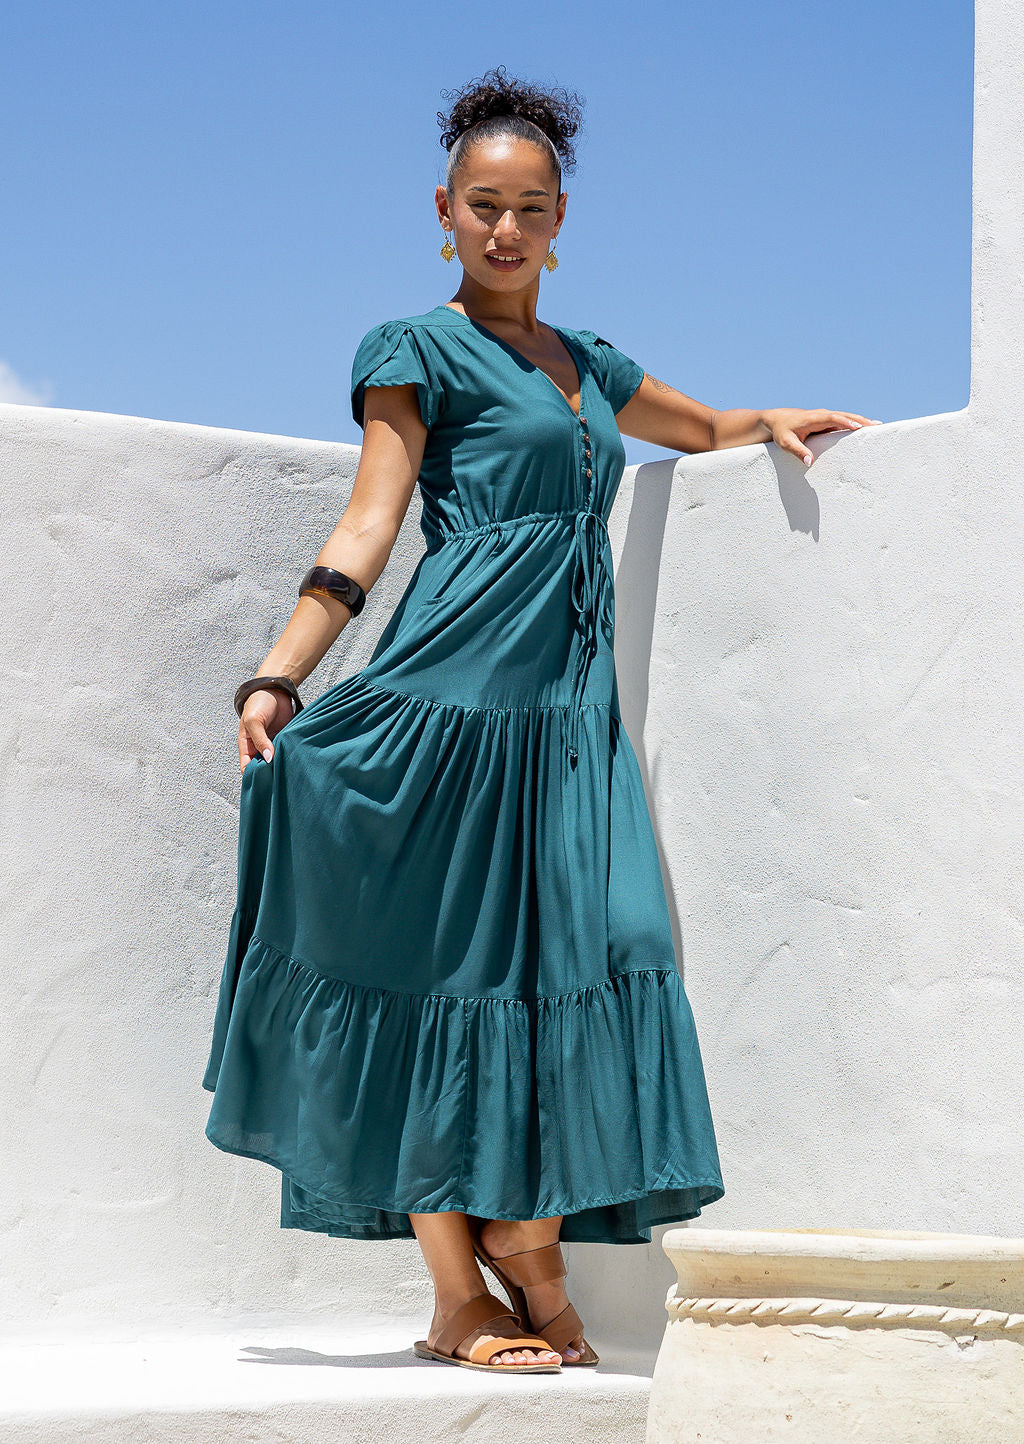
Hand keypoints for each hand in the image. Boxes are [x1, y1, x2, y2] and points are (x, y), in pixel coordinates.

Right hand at [238, 688, 294, 771]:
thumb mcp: (254, 721)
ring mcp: (273, 745)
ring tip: (288, 770)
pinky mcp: (285, 741)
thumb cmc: (259, 703)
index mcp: (247, 746)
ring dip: (281, 765)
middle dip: (269, 773)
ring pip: (276, 762)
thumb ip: (260, 740)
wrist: (275, 690)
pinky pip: (287, 752)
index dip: (253, 775)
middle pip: (263, 768)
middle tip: (279, 778)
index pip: (247, 767)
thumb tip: (268, 759)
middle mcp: (259, 748)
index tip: (264, 780)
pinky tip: (295, 760)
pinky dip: (290, 757)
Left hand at [765, 408, 882, 467]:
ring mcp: (826, 418)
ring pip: (847, 417)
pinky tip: (865, 428)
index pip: (833, 418)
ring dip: (861, 421)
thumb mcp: (786, 443)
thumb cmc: (781, 431)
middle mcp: (823, 415)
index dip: (846, 422)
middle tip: (877, 425)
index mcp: (814, 418)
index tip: (858, 427)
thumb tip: (809, 463)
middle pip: (845, 416)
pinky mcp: (827, 422)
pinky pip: (843, 422)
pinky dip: (855, 423)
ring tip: (877, 426)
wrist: (777, 420)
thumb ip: (797, 451)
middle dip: (861, 420)